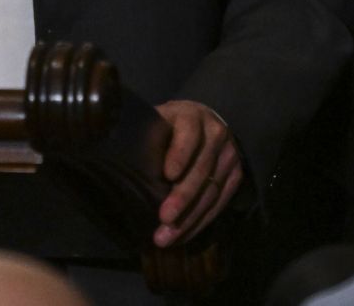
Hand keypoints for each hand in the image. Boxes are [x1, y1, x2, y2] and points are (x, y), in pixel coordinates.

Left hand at [153, 100, 241, 246]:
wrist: (204, 121)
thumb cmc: (170, 124)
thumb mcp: (158, 119)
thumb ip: (147, 134)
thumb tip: (116, 155)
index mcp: (192, 116)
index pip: (188, 135)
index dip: (179, 155)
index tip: (167, 175)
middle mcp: (216, 134)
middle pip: (201, 169)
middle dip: (182, 197)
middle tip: (163, 219)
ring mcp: (229, 157)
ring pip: (211, 191)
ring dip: (189, 218)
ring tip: (166, 237)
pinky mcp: (236, 176)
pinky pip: (219, 203)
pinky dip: (200, 222)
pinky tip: (183, 235)